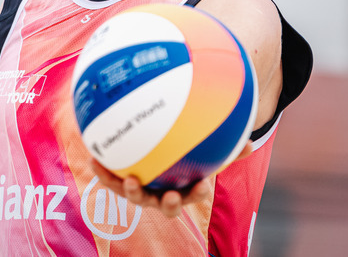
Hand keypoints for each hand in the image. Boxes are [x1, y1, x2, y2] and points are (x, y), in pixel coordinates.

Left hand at [88, 142, 252, 218]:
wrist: (157, 154)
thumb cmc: (187, 153)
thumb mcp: (206, 149)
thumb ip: (227, 147)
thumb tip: (253, 141)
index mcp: (186, 187)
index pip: (197, 193)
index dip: (199, 192)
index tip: (202, 184)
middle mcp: (164, 194)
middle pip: (167, 205)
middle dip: (169, 204)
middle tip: (169, 196)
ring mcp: (143, 191)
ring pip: (138, 197)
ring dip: (133, 192)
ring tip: (132, 182)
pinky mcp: (122, 183)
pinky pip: (112, 180)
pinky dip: (104, 172)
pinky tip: (95, 158)